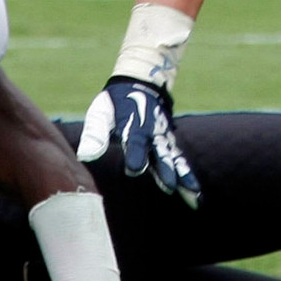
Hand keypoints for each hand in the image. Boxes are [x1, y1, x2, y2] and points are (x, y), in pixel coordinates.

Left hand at [77, 76, 200, 206]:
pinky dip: (188, 177)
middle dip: (165, 170)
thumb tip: (85, 156)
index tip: (135, 169)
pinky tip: (195, 194)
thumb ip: (95, 134)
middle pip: (160, 154)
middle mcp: (153, 134)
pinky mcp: (170, 145)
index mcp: (133, 126)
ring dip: (184, 178)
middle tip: (169, 186)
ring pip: (175, 161)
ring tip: (195, 196)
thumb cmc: (115, 102)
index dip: (136, 155)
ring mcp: (164, 140)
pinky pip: (180, 162)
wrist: (142, 83)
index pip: (135, 142)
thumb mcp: (101, 112)